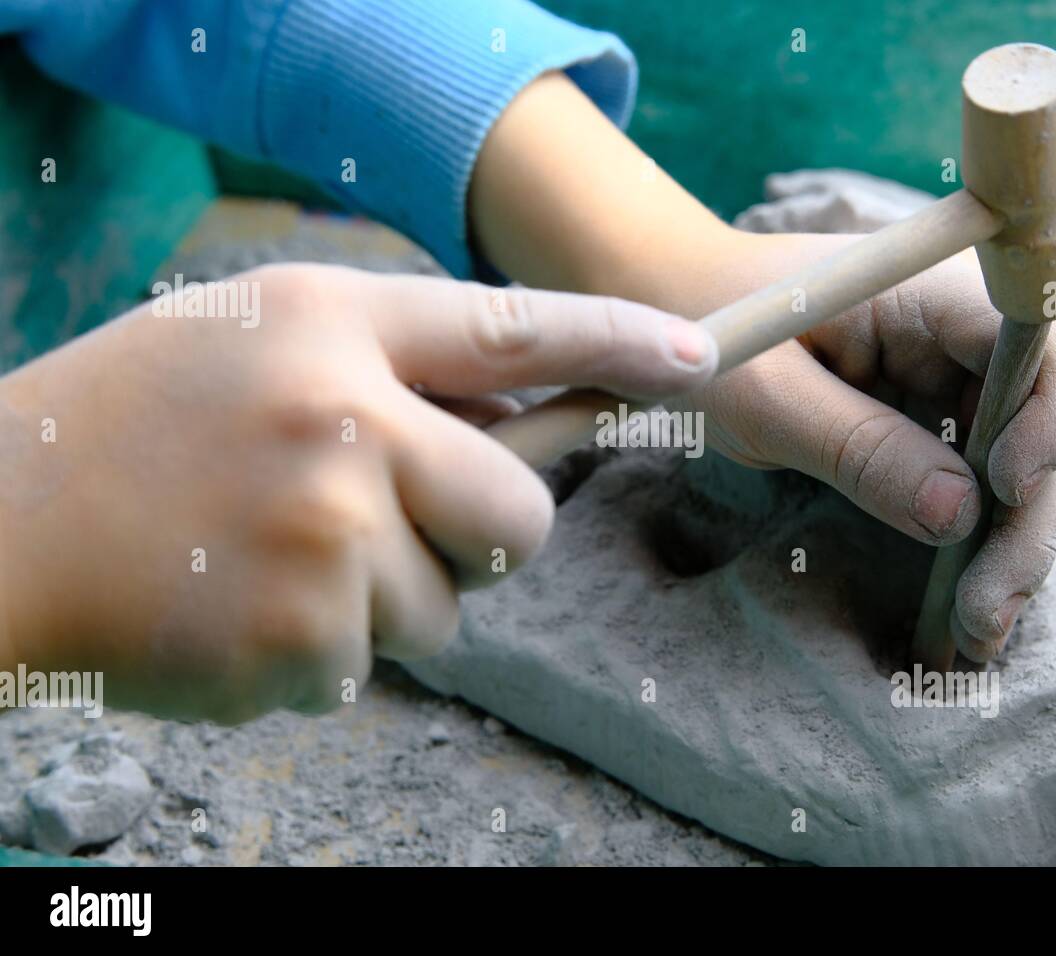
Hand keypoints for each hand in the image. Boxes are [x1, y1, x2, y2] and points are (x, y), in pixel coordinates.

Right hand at [0, 264, 716, 722]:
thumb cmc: (138, 428)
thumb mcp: (262, 348)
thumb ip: (393, 375)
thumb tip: (527, 419)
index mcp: (331, 326)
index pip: (512, 330)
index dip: (617, 342)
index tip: (702, 354)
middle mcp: (344, 420)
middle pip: (521, 518)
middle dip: (485, 543)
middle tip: (391, 526)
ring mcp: (327, 535)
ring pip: (450, 608)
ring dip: (384, 599)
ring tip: (272, 559)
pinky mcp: (303, 639)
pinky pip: (376, 664)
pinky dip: (324, 652)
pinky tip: (241, 607)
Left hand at [677, 231, 1055, 659]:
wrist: (673, 312)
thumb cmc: (708, 332)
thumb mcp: (766, 395)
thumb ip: (858, 447)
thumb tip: (960, 515)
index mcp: (924, 289)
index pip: (1033, 337)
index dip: (1048, 413)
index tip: (1010, 489)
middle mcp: (957, 328)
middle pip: (1041, 415)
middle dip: (1029, 515)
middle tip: (988, 610)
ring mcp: (948, 376)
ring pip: (1019, 459)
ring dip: (1010, 544)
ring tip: (978, 631)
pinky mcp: (931, 418)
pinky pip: (976, 479)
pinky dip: (976, 542)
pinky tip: (966, 608)